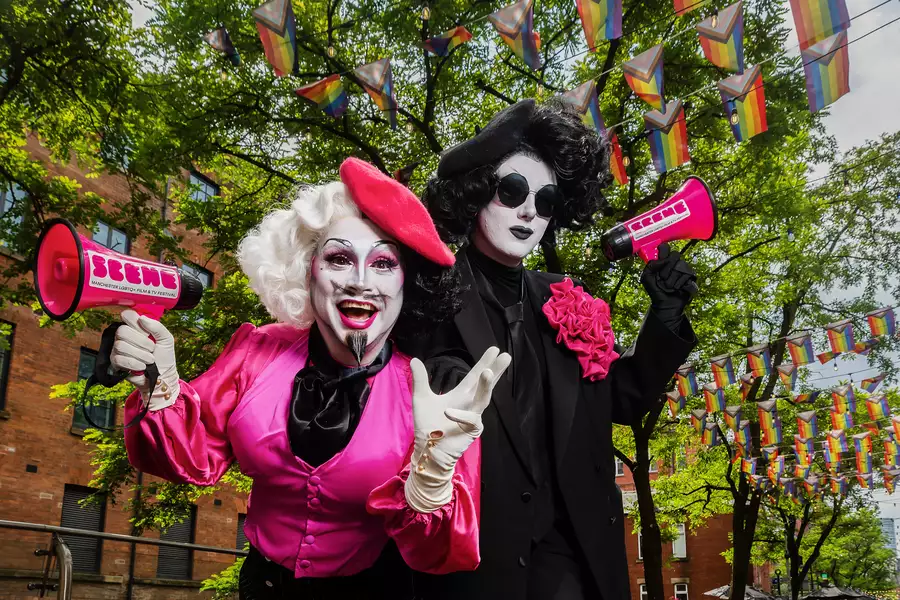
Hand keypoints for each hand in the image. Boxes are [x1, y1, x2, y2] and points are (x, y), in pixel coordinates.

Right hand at [109, 309, 179, 409]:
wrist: (162, 377)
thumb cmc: (164, 357)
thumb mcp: (166, 339)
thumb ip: (157, 326)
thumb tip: (141, 318)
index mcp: (136, 327)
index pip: (127, 315)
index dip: (135, 323)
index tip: (147, 332)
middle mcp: (124, 336)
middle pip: (122, 331)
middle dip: (141, 342)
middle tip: (151, 349)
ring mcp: (118, 349)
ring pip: (120, 345)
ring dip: (140, 354)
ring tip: (149, 360)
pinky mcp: (115, 362)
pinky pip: (118, 358)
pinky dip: (134, 363)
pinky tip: (142, 366)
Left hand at [405, 347, 510, 512]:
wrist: (426, 449)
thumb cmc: (427, 425)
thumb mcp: (421, 398)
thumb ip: (421, 379)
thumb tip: (414, 359)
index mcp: (461, 395)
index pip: (474, 376)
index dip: (484, 362)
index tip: (495, 349)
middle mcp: (469, 404)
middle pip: (485, 384)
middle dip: (496, 370)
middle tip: (506, 356)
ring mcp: (472, 417)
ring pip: (483, 400)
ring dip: (486, 386)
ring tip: (488, 371)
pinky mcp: (471, 431)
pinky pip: (470, 420)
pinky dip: (460, 415)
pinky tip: (449, 411)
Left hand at [640, 243, 696, 326]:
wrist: (666, 304)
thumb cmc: (656, 291)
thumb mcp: (646, 278)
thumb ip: (650, 265)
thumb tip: (661, 259)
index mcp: (662, 261)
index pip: (665, 247)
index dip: (663, 252)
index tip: (660, 260)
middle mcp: (673, 263)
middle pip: (675, 254)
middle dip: (667, 268)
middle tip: (662, 277)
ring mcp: (683, 269)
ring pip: (680, 265)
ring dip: (672, 278)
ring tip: (668, 285)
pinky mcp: (691, 276)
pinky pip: (687, 274)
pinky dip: (680, 283)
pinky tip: (676, 288)